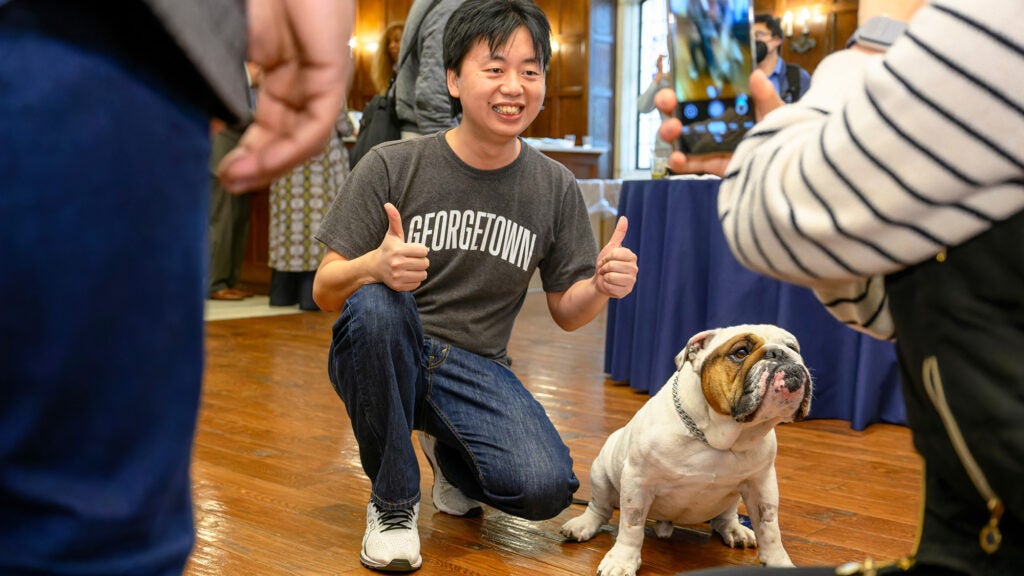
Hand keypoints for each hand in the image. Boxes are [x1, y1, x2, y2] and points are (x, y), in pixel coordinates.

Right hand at [217, 0, 352, 192]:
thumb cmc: (263, 0)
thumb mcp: (232, 44)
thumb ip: (222, 79)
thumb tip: (204, 117)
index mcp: (281, 74)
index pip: (270, 126)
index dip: (248, 152)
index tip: (223, 171)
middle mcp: (304, 82)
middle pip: (287, 138)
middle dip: (259, 166)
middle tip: (229, 184)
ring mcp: (320, 78)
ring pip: (304, 138)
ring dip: (273, 165)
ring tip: (240, 179)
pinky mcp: (331, 73)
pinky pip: (317, 123)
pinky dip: (292, 147)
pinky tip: (265, 161)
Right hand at [375, 203, 428, 291]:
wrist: (373, 268)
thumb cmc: (387, 249)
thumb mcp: (392, 234)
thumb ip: (394, 219)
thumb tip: (388, 204)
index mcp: (398, 250)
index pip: (424, 251)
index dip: (420, 250)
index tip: (413, 250)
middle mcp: (397, 264)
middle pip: (425, 263)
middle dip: (421, 261)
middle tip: (412, 259)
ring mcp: (397, 277)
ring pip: (423, 275)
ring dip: (419, 271)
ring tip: (410, 267)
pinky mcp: (398, 286)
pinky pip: (417, 284)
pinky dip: (414, 280)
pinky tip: (406, 275)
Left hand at [595, 217, 637, 298]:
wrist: (601, 281)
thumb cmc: (606, 263)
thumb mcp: (610, 248)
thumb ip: (618, 234)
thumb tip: (624, 218)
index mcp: (632, 256)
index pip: (615, 253)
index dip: (606, 257)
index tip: (606, 260)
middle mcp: (634, 268)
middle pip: (612, 265)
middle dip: (604, 267)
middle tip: (606, 270)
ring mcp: (631, 281)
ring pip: (611, 277)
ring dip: (605, 277)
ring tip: (607, 277)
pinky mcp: (626, 292)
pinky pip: (610, 287)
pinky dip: (606, 286)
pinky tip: (609, 285)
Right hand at [654, 69, 784, 175]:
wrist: (786, 162)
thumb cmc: (780, 131)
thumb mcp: (774, 110)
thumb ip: (765, 96)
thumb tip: (757, 77)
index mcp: (721, 102)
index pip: (693, 88)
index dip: (677, 82)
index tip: (670, 77)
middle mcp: (708, 120)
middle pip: (678, 109)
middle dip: (666, 103)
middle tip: (667, 100)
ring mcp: (705, 142)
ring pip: (677, 136)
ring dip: (668, 131)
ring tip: (673, 129)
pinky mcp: (708, 164)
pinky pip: (688, 164)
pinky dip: (678, 162)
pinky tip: (677, 159)